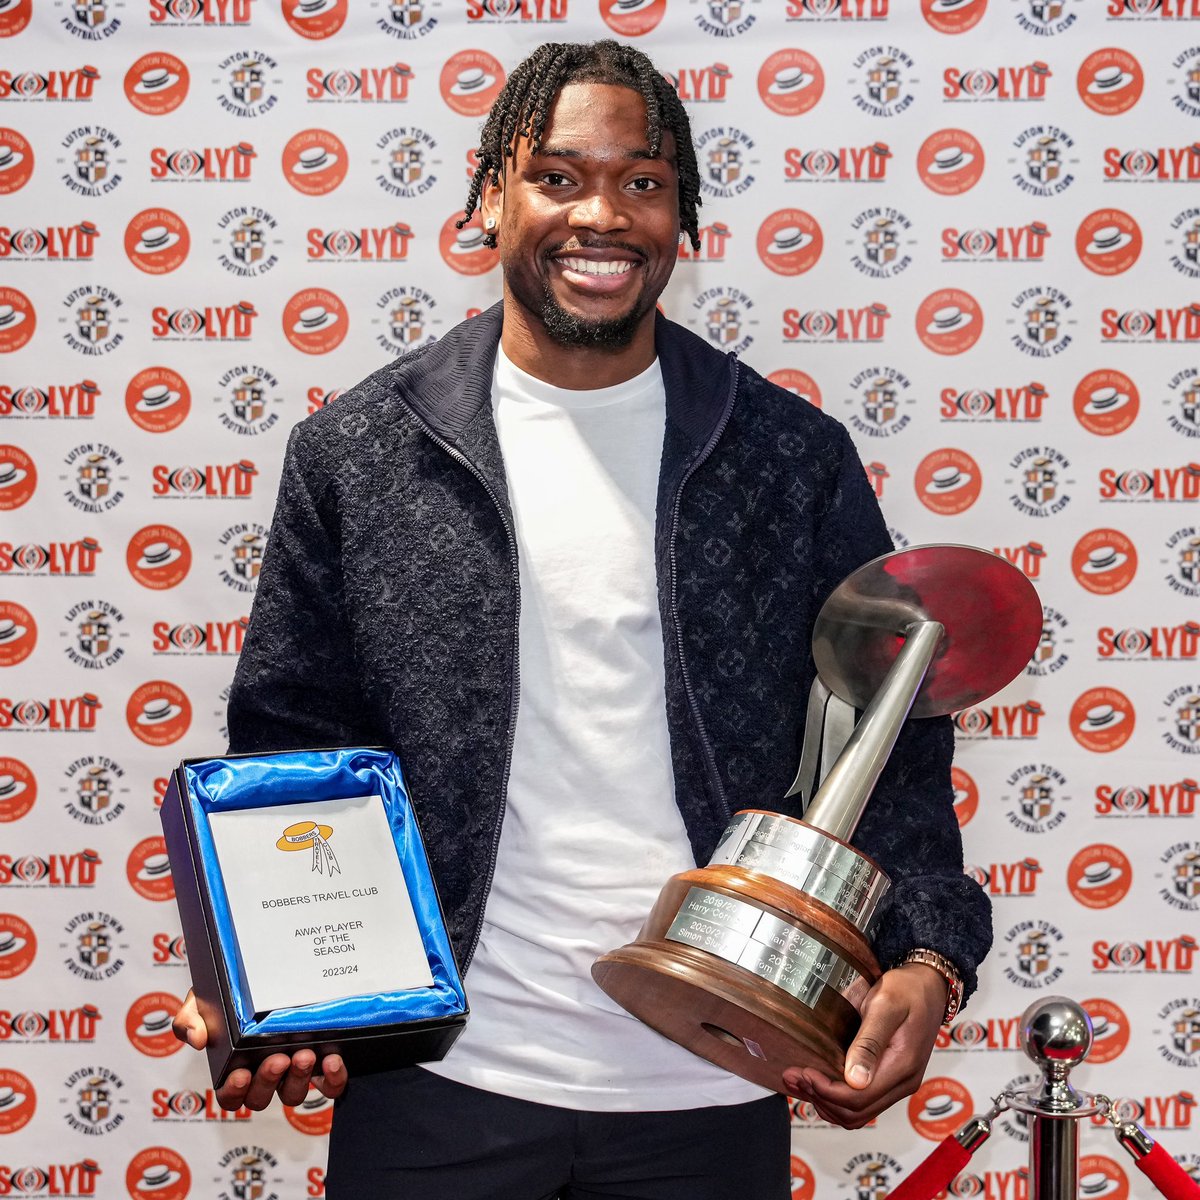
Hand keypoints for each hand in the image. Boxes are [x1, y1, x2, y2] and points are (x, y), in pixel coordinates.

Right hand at [171, 988, 348, 1111]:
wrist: (269, 971)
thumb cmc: (230, 995)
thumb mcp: (203, 1001)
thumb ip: (191, 1019)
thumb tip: (198, 1039)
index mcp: (235, 1067)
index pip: (230, 1095)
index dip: (234, 1091)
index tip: (241, 1073)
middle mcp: (264, 1075)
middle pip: (262, 1097)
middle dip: (269, 1080)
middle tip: (279, 1058)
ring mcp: (293, 1072)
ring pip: (293, 1094)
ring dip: (299, 1079)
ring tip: (305, 1055)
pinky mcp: (322, 1065)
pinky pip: (329, 1085)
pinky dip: (332, 1080)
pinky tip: (332, 1060)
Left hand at [781, 964, 945, 1128]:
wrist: (928, 985)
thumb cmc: (907, 990)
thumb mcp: (885, 1006)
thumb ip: (869, 1042)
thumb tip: (854, 1081)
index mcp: (902, 1066)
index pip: (858, 1098)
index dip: (826, 1091)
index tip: (803, 1071)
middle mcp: (902, 1082)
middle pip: (855, 1112)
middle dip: (820, 1097)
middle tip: (793, 1075)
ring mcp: (898, 1083)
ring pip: (858, 1113)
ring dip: (826, 1102)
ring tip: (798, 1081)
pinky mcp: (891, 1079)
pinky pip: (863, 1102)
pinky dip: (836, 1098)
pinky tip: (817, 1082)